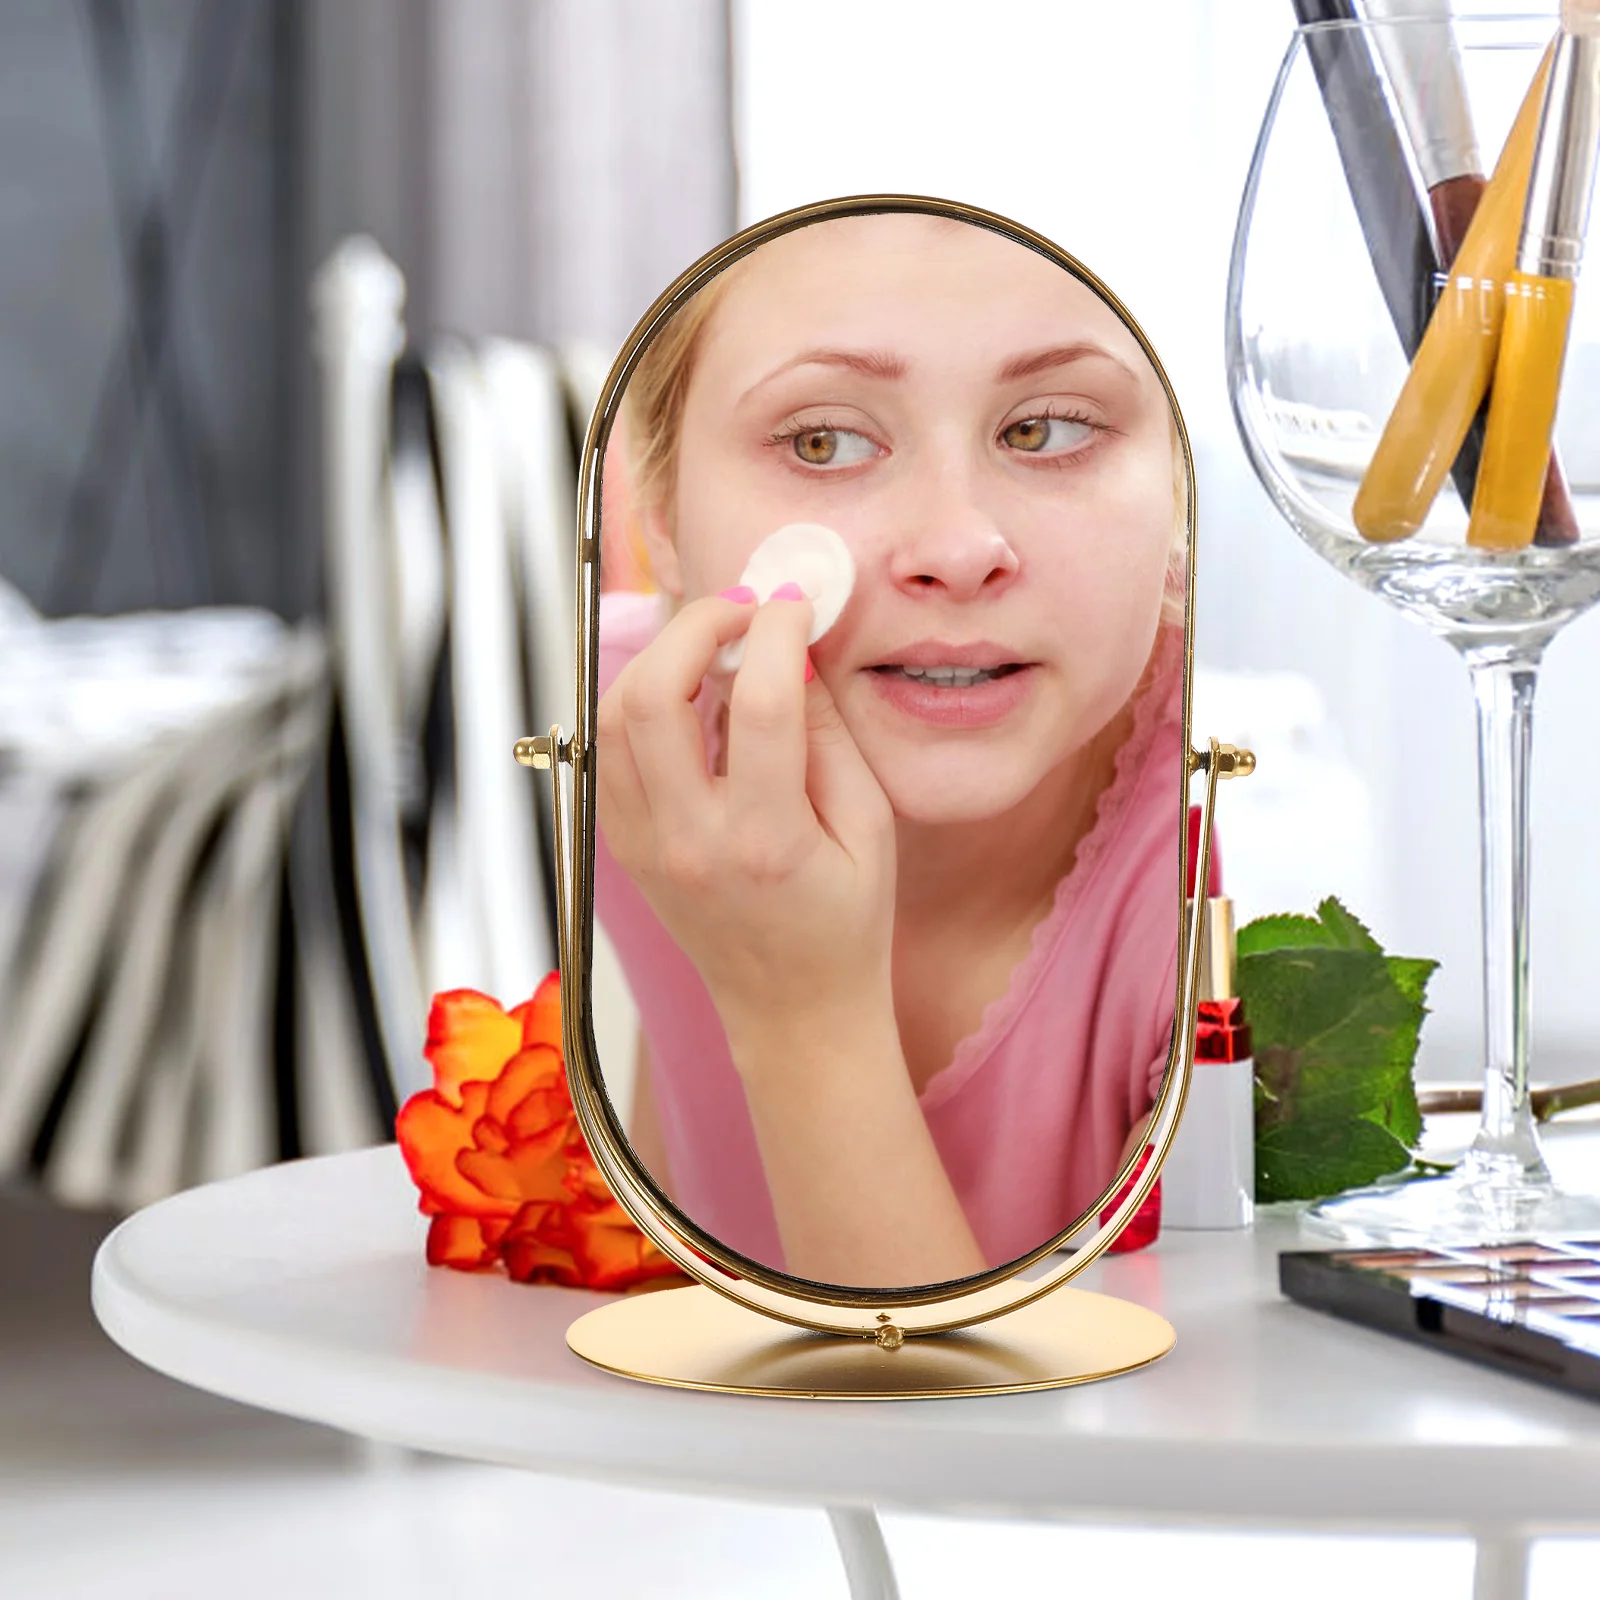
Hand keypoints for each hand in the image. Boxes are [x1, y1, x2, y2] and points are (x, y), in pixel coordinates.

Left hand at [597, 589, 895, 1063]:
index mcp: (765, 841)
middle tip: (743, 610)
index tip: (796, 605)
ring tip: (714, 646)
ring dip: (660, 660)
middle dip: (696, 626)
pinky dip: (642, 704)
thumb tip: (792, 650)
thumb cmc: (846, 924)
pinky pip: (610, 751)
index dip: (777, 633)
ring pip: (613, 717)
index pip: (758, 703)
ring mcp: (645, 846)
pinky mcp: (626, 847)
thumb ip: (829, 735)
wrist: (792, 1011)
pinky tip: (690, 699)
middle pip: (653, 696)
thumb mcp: (870, 827)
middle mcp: (689, 841)